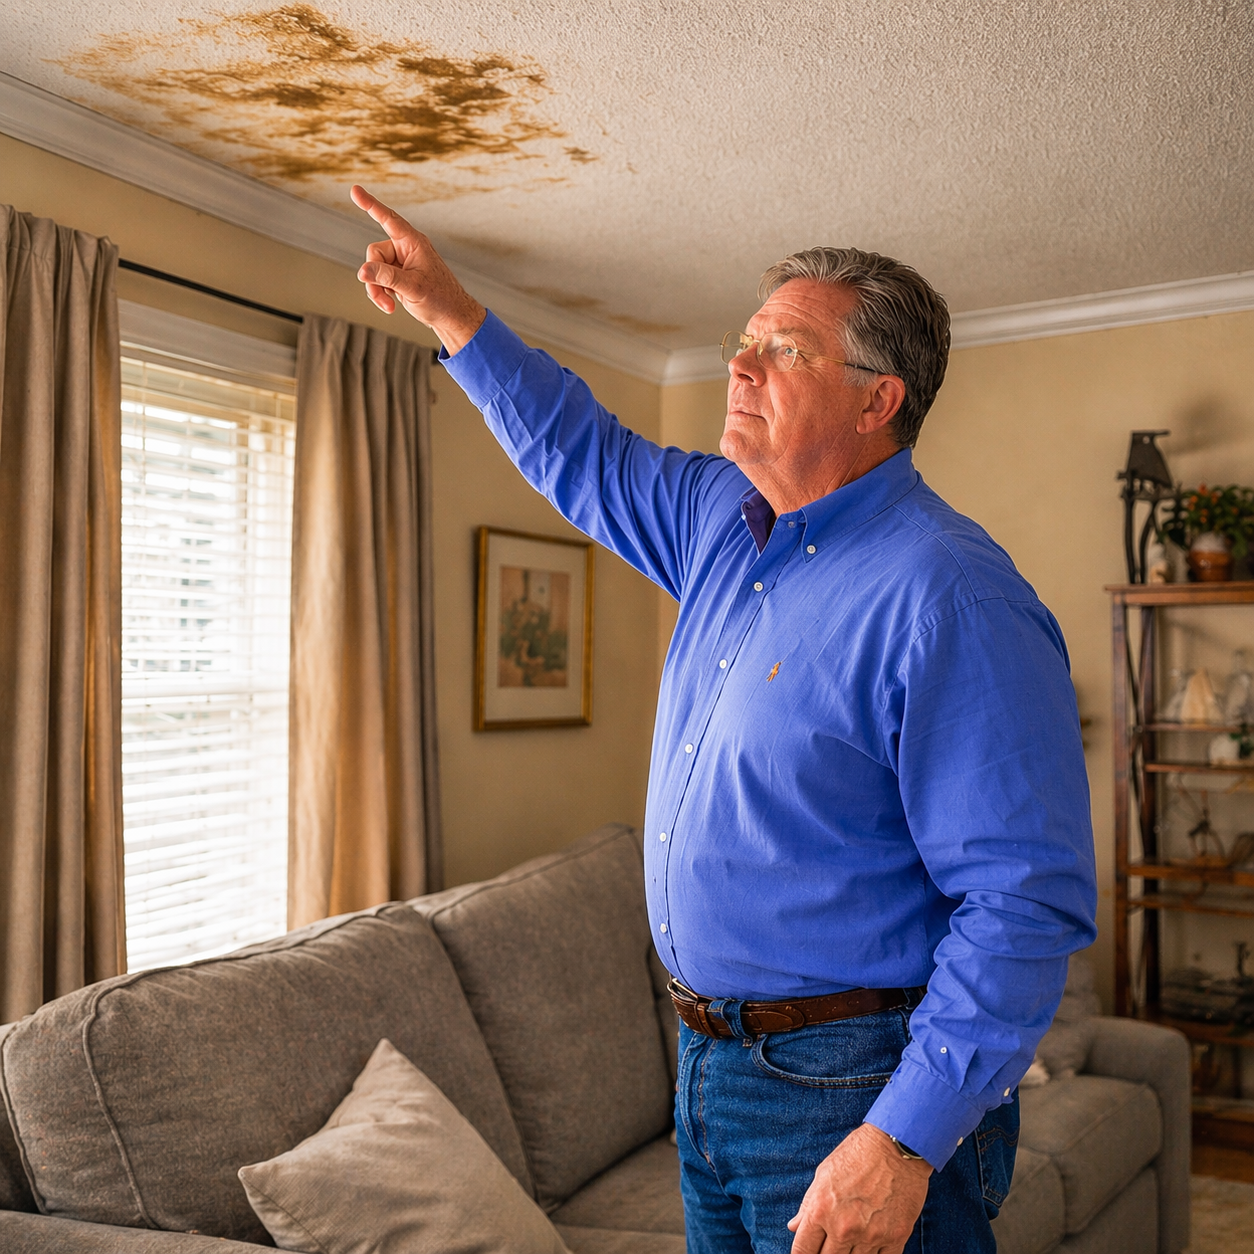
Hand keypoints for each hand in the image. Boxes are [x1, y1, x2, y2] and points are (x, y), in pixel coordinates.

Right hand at [349, 185, 485, 352]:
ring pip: (373, 269)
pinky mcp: (397, 277)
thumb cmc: (441, 298)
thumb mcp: (412, 287)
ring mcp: (400, 263)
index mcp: (413, 243)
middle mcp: (405, 249)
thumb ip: (386, 277)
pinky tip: (390, 305)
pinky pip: (378, 280)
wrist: (451, 316)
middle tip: (383, 295)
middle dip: (374, 276)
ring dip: (377, 288)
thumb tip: (363, 271)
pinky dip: (380, 293)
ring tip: (388, 304)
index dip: (370, 204)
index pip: (388, 219)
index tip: (355, 190)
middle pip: (374, 253)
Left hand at [787, 1123, 931, 1253]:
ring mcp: (871, 1236)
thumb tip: (794, 1227)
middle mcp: (844, 1227)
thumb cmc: (857, 1154)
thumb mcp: (824, 1173)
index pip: (803, 1250)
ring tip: (849, 1244)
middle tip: (829, 1246)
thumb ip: (808, 1204)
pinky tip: (870, 1248)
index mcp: (821, 1210)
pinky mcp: (896, 1237)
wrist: (896, 1145)